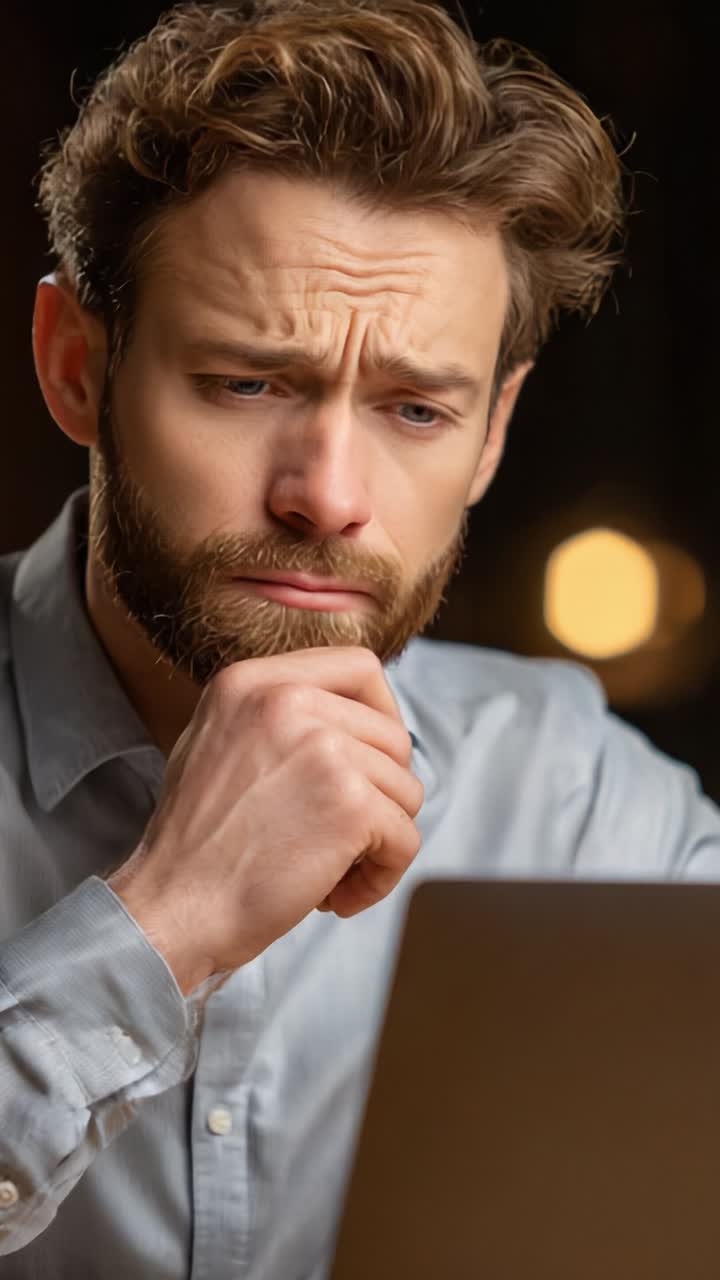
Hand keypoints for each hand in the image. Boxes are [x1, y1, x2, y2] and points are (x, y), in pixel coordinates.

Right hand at [107, 647, 423, 993]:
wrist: (171, 910)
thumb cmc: (193, 843)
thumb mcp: (215, 742)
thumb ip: (275, 715)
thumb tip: (349, 717)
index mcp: (252, 681)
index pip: (358, 667)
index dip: (382, 715)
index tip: (371, 761)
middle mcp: (288, 700)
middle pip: (392, 736)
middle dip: (380, 793)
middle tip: (337, 837)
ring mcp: (324, 749)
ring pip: (405, 790)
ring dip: (378, 840)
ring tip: (328, 872)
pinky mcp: (351, 804)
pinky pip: (405, 839)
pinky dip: (381, 877)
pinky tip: (336, 897)